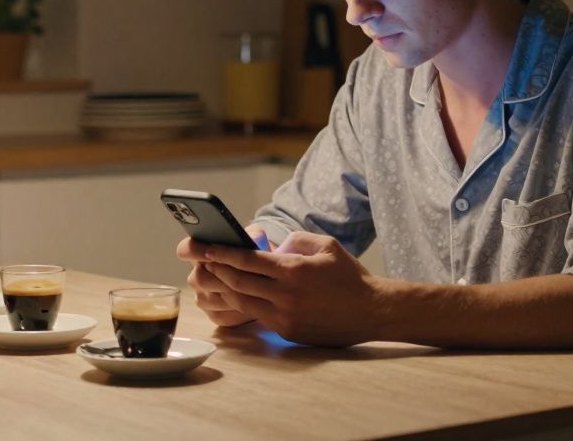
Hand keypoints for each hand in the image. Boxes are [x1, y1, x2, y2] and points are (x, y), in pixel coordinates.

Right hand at [177, 224, 269, 327]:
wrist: (264, 277)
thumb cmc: (255, 255)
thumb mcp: (255, 240)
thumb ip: (253, 235)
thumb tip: (252, 238)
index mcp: (201, 252)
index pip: (186, 249)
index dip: (195, 251)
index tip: (211, 253)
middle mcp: (197, 275)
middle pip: (198, 278)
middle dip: (219, 277)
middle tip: (239, 274)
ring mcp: (203, 296)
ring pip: (208, 299)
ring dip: (228, 293)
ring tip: (249, 289)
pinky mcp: (214, 314)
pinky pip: (218, 315)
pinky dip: (234, 310)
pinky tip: (251, 303)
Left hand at [186, 231, 383, 346]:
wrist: (371, 312)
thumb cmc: (349, 275)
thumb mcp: (326, 245)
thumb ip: (296, 240)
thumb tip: (273, 247)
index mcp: (293, 270)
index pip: (247, 260)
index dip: (221, 253)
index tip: (204, 247)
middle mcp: (285, 294)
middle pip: (237, 282)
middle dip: (215, 270)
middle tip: (200, 261)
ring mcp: (285, 316)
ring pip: (242, 302)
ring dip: (224, 289)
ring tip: (211, 278)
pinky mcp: (287, 332)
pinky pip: (257, 316)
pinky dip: (242, 305)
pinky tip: (234, 295)